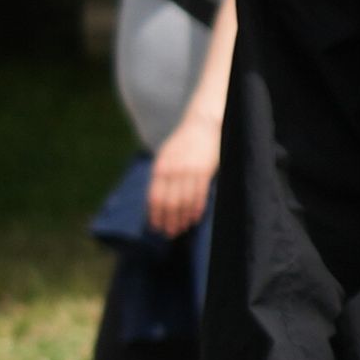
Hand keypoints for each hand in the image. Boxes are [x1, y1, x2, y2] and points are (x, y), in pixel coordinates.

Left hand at [146, 120, 215, 239]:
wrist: (202, 125)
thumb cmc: (183, 142)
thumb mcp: (166, 156)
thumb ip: (162, 175)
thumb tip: (158, 199)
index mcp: (159, 168)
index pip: (154, 198)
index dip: (155, 214)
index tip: (155, 227)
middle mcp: (172, 171)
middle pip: (169, 203)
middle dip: (168, 220)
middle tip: (169, 234)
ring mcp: (189, 172)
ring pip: (184, 202)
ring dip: (183, 218)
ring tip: (182, 229)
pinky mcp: (204, 172)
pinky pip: (200, 195)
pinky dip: (197, 209)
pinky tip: (195, 218)